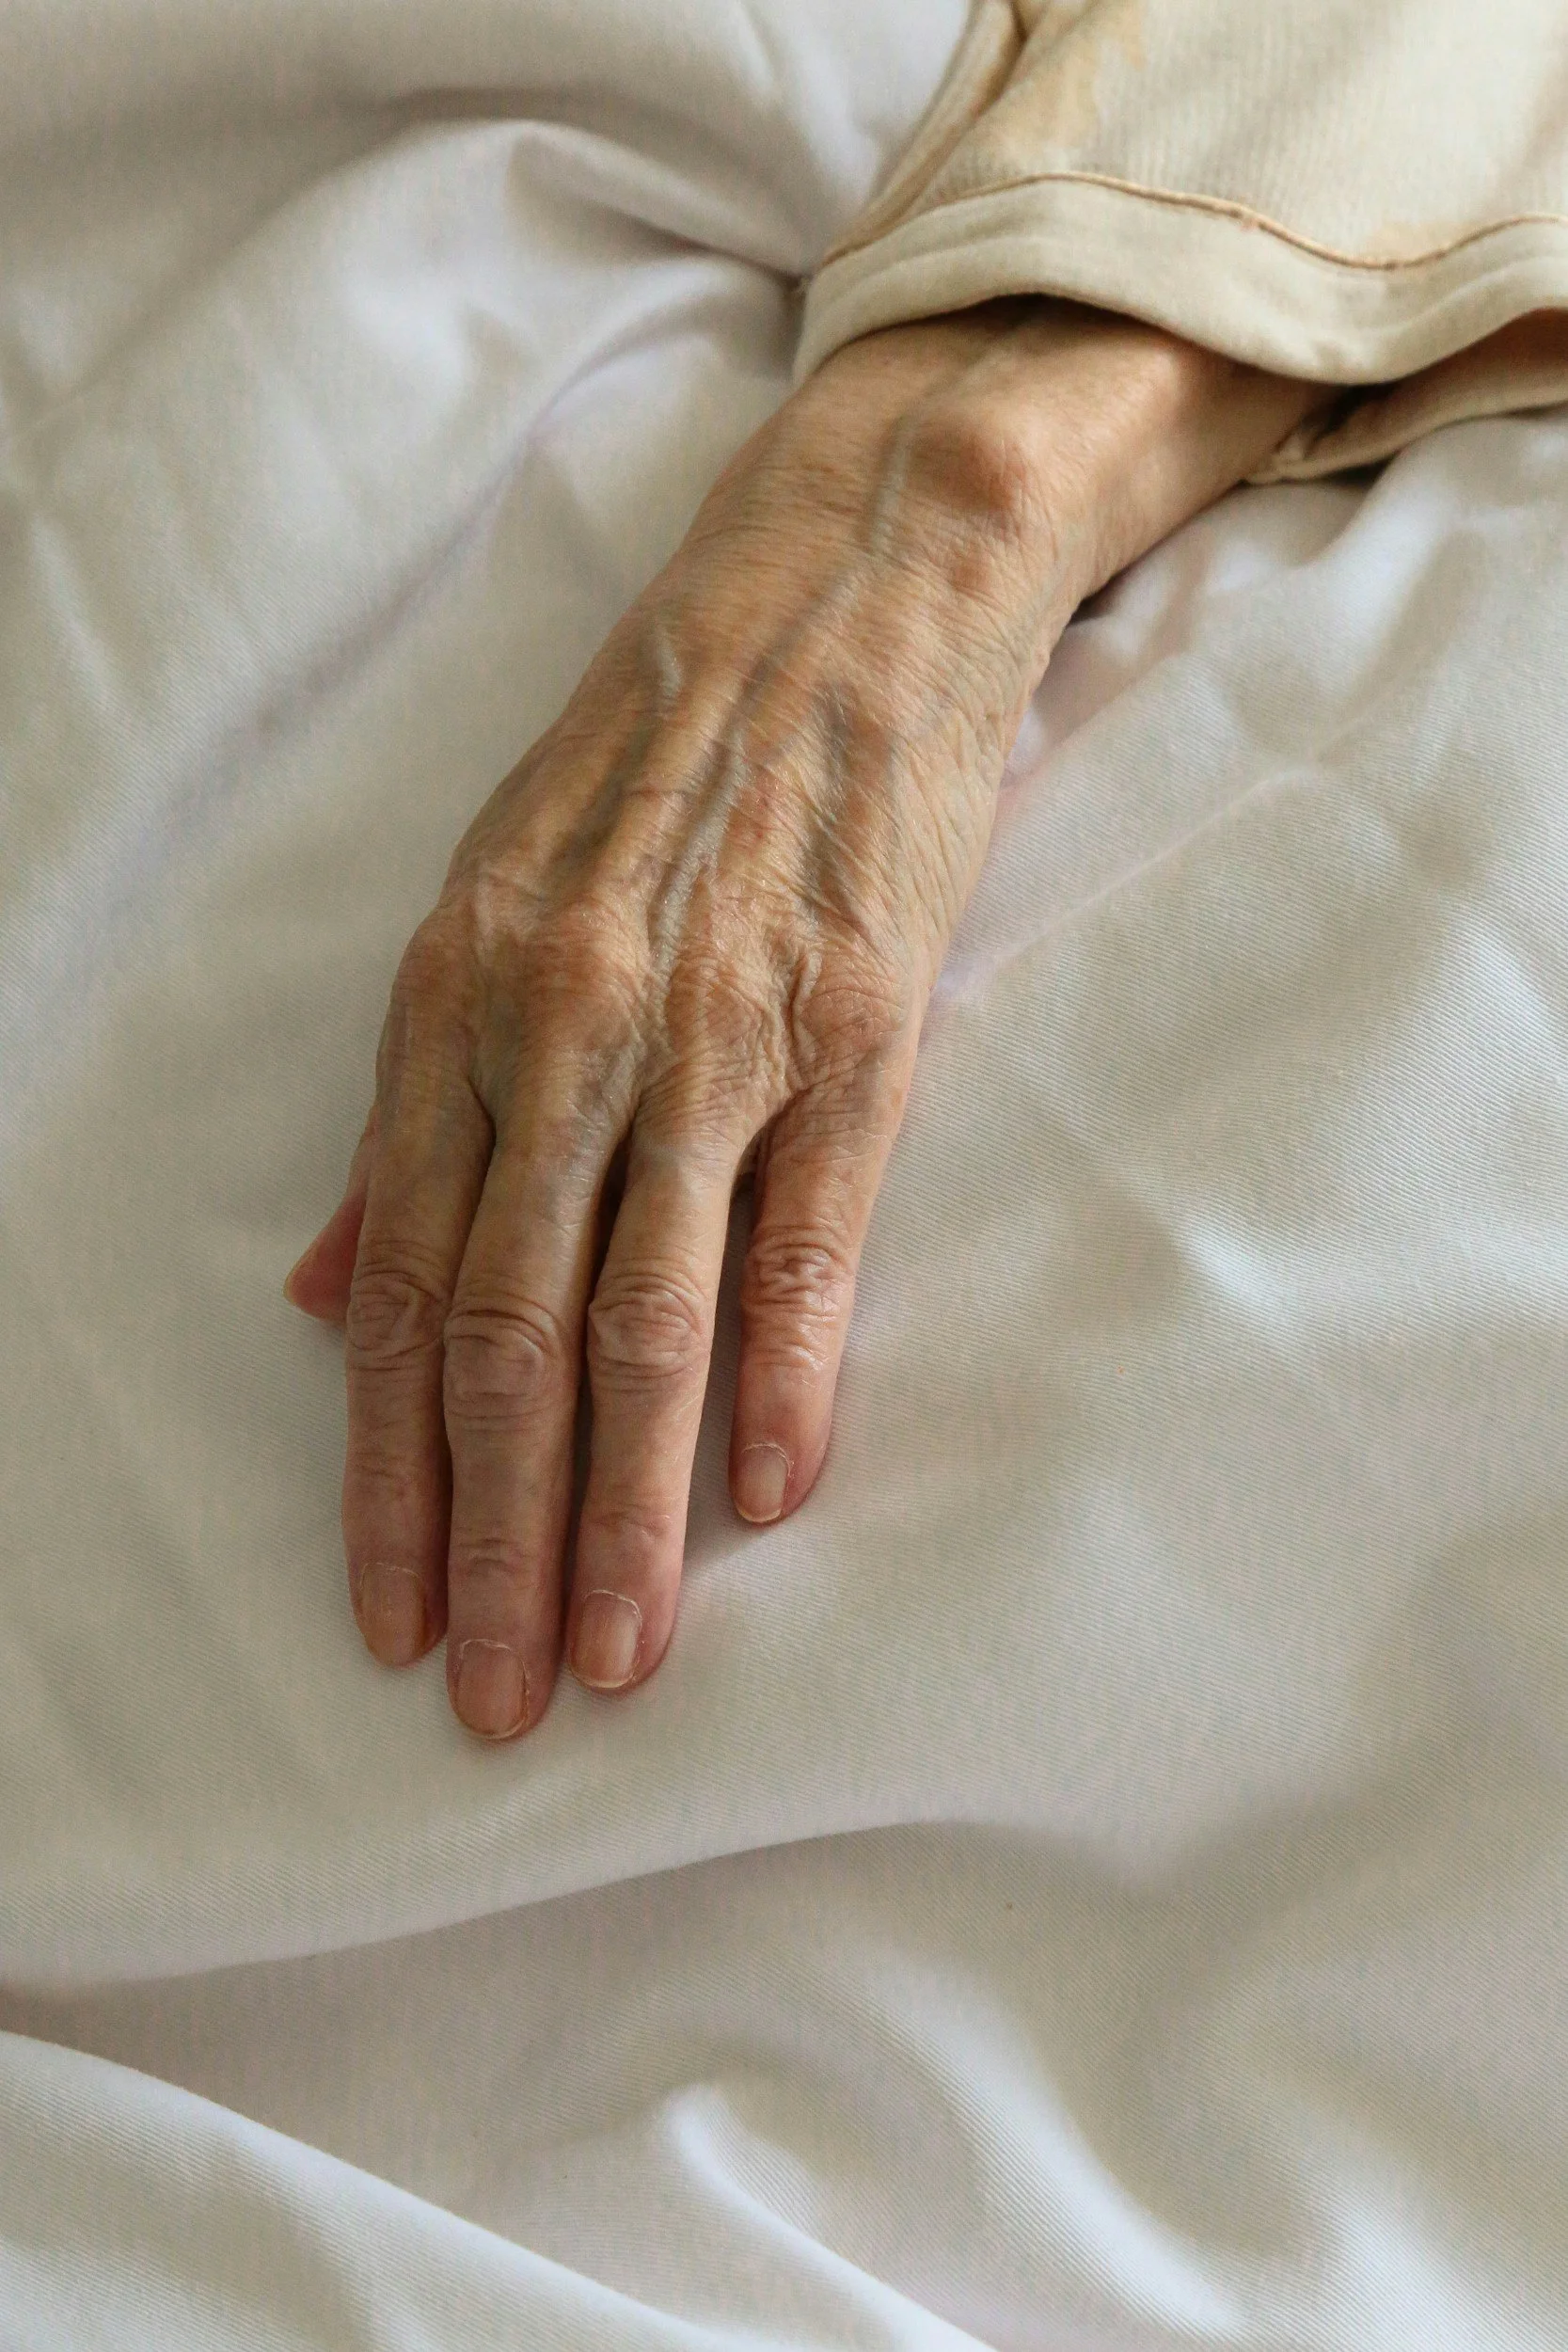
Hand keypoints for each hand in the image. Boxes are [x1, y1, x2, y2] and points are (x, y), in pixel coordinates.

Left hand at [285, 299, 1316, 1737]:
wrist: (852, 580)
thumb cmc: (664, 753)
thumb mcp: (489, 902)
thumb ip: (411, 1113)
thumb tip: (332, 1294)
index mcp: (453, 998)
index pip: (406, 1289)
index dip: (392, 1473)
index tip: (392, 1615)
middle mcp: (564, 1025)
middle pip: (510, 1333)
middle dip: (497, 1537)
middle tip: (497, 1699)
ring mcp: (714, 1026)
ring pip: (643, 1311)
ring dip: (623, 1507)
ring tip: (614, 1652)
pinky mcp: (857, 1017)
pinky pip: (805, 1230)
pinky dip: (780, 1373)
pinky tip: (763, 1499)